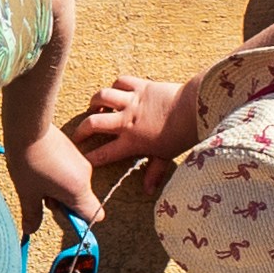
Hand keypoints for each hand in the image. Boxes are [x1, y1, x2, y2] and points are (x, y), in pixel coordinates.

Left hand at [16, 123, 106, 228]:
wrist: (27, 126)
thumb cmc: (28, 161)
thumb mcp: (27, 193)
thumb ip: (32, 214)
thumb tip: (30, 230)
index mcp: (78, 191)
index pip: (93, 216)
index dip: (79, 221)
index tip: (61, 216)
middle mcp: (85, 177)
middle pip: (81, 201)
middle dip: (61, 203)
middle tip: (40, 194)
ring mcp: (80, 162)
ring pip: (73, 186)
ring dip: (57, 188)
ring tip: (37, 177)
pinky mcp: (74, 151)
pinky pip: (70, 172)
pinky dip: (57, 175)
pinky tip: (40, 166)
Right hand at [63, 75, 190, 178]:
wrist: (195, 109)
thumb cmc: (182, 135)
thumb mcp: (166, 157)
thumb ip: (154, 172)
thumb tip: (148, 191)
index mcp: (132, 141)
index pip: (104, 153)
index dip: (89, 158)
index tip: (81, 160)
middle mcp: (126, 121)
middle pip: (93, 123)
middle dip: (81, 130)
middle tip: (78, 135)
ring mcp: (132, 101)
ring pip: (102, 97)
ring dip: (95, 103)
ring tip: (95, 109)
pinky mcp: (140, 86)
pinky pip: (121, 82)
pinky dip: (115, 86)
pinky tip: (116, 92)